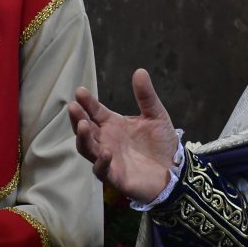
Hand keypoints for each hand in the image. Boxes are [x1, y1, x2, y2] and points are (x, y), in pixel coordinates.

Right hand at [68, 68, 178, 203]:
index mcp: (113, 125)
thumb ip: (146, 96)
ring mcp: (108, 159)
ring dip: (83, 138)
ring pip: (87, 149)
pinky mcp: (115, 176)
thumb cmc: (161, 143)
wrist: (174, 169)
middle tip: (73, 106)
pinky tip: (105, 152)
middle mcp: (106, 140)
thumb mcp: (156, 115)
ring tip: (83, 125)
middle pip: (85, 129)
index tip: (80, 91)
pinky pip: (102, 170)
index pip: (95, 111)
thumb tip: (140, 70)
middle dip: (77, 118)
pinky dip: (101, 162)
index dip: (87, 102)